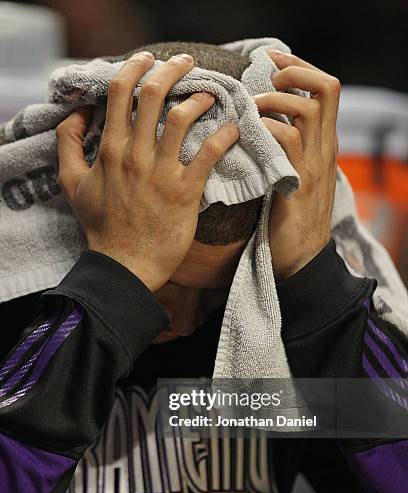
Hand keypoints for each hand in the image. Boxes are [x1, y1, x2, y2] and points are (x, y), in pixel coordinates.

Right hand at [56, 51, 238, 290]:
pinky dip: (224, 136)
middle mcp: (135, 155)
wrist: (125, 265)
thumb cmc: (101, 226)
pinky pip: (208, 154)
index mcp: (110, 149)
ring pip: (183, 118)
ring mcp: (161, 173)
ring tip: (211, 95)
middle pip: (154, 96)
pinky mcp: (185, 192)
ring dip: (200, 99)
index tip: (148, 60)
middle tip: (185, 64)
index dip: (135, 67)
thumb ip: (68, 144)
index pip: (121, 93)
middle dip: (172, 70)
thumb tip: (76, 113)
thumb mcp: (71, 183)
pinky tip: (232, 129)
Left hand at [254, 50, 339, 280]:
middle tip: (267, 74)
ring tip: (253, 106)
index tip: (272, 60)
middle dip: (296, 71)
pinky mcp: (300, 185)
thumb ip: (283, 148)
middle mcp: (324, 149)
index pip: (324, 89)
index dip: (301, 67)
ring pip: (309, 110)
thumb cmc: (288, 217)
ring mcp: (315, 166)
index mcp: (322, 144)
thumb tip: (256, 119)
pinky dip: (268, 130)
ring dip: (276, 100)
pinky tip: (250, 135)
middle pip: (326, 89)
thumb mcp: (291, 174)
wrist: (299, 260)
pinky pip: (289, 143)